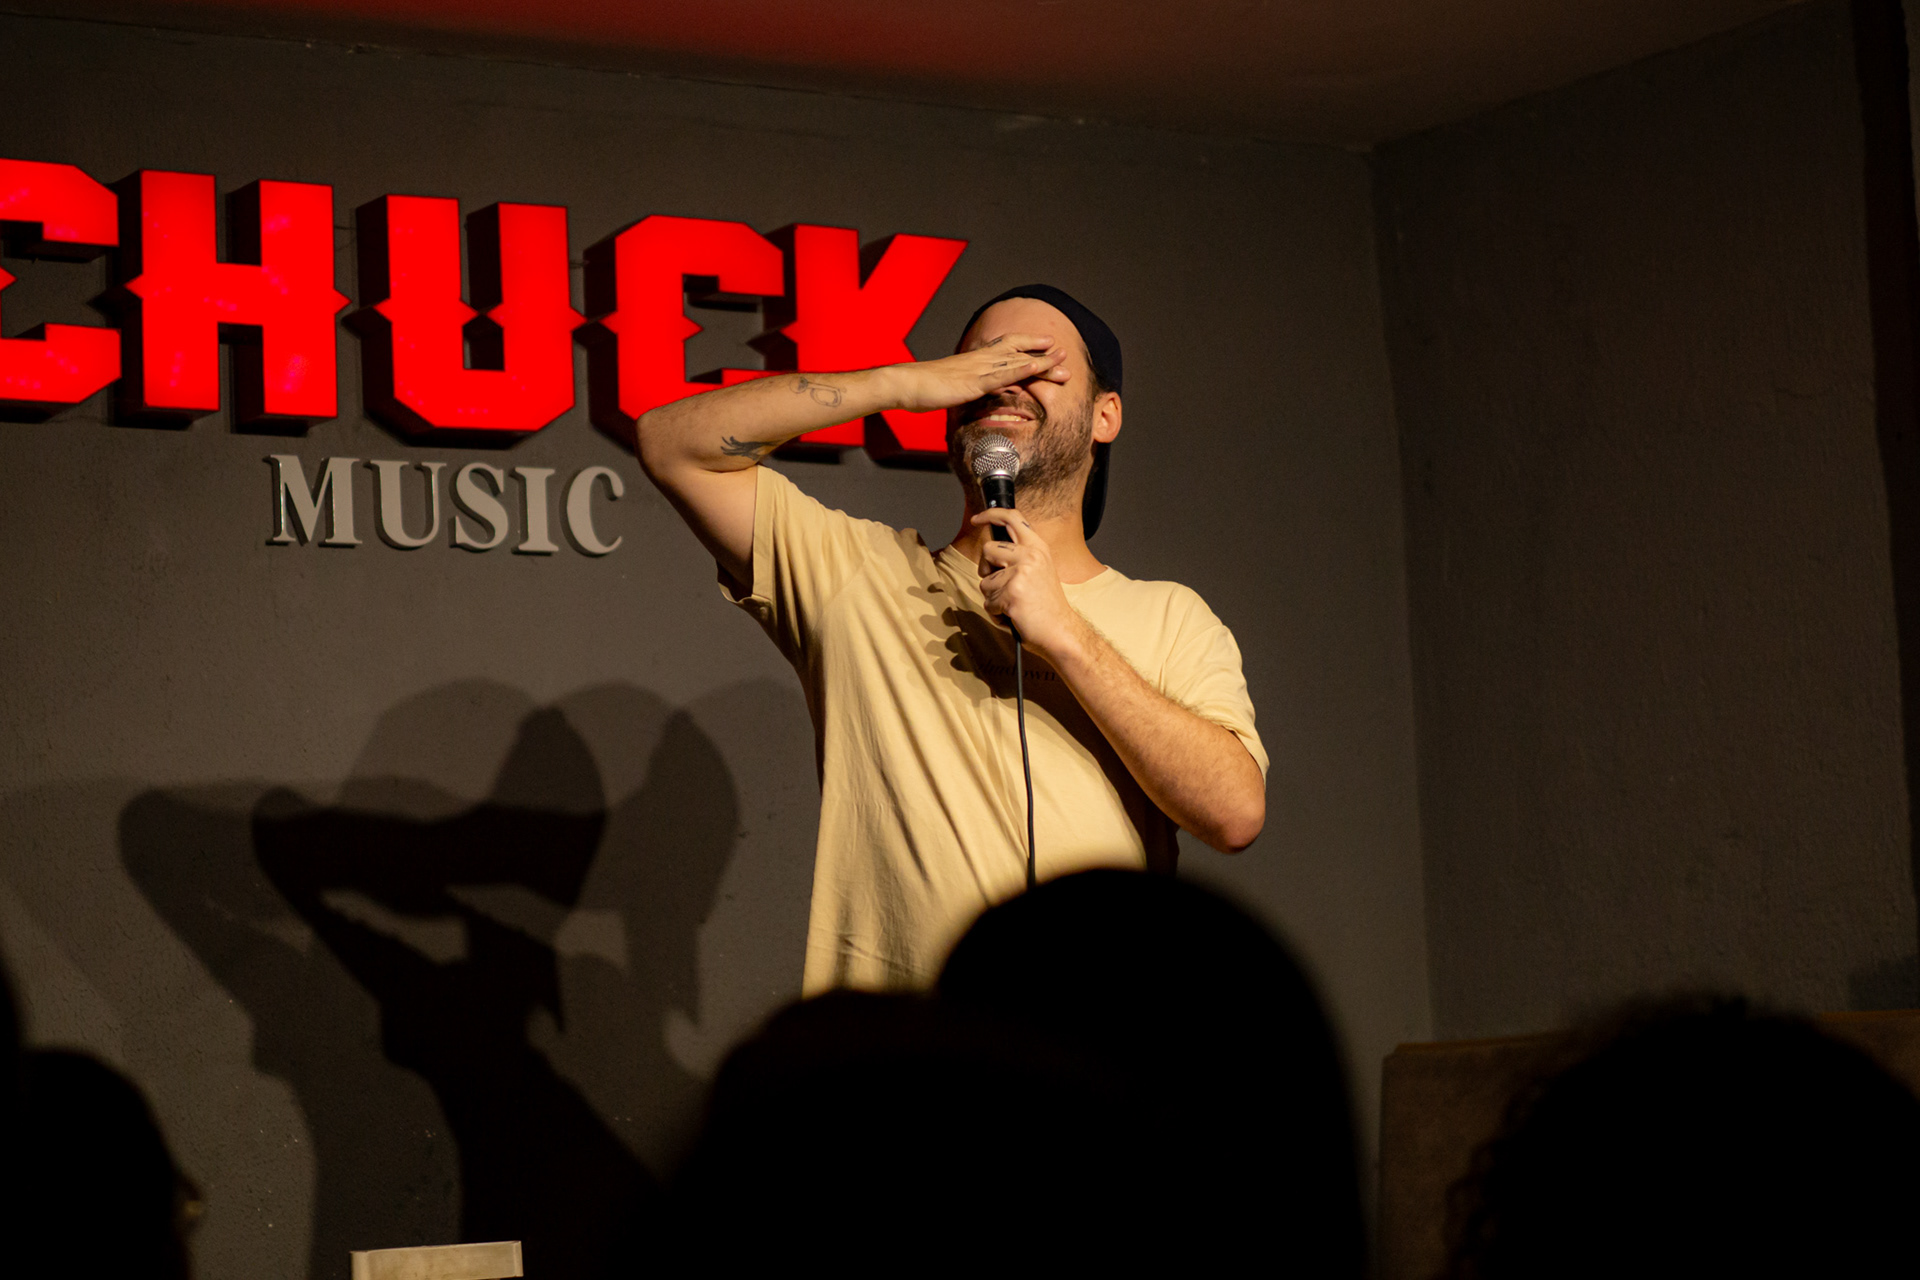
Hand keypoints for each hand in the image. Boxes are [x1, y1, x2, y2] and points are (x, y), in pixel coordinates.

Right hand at [891, 334, 1068, 411]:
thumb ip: (964, 388)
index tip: (1045, 344)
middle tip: (1064, 353)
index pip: (1005, 348)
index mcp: (974, 361)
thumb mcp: (949, 387)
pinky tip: (1036, 366)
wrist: (905, 385)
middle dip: (1041, 351)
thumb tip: (971, 394)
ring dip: (1041, 360)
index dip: (1026, 345)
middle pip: (1017, 351)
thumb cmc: (922, 388)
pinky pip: (1003, 374)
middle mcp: (980, 360)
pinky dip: (1022, 369)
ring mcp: (979, 369)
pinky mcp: (975, 381)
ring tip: (1062, 360)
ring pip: (1016, 361)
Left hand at [973, 507, 1088, 660]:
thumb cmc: (1046, 606)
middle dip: (987, 570)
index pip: (1013, 518)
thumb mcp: (1039, 571)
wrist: (1061, 632)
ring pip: (985, 581)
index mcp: (1038, 548)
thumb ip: (1019, 557)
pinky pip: (988, 602)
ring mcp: (1021, 573)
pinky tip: (1014, 615)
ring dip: (994, 597)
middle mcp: (1030, 555)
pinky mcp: (1012, 593)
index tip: (976, 518)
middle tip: (1002, 585)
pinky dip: (996, 613)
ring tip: (1015, 605)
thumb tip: (990, 553)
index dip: (990, 514)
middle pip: (988, 549)